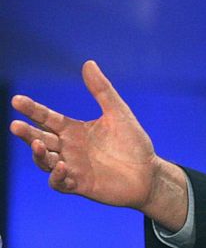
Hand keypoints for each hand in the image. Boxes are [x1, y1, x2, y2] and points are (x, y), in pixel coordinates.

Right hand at [9, 60, 188, 230]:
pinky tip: (61, 166)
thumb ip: (102, 90)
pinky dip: (56, 176)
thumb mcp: (118, 113)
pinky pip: (59, 182)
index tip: (16, 100)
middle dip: (26, 134)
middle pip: (40, 139)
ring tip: (37, 144)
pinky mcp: (80, 184)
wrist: (149, 173)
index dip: (32, 110)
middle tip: (15, 125)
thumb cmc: (133, 143)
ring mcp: (72, 167)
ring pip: (44, 161)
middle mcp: (68, 148)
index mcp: (74, 130)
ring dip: (38, 154)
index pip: (47, 118)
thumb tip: (88, 63)